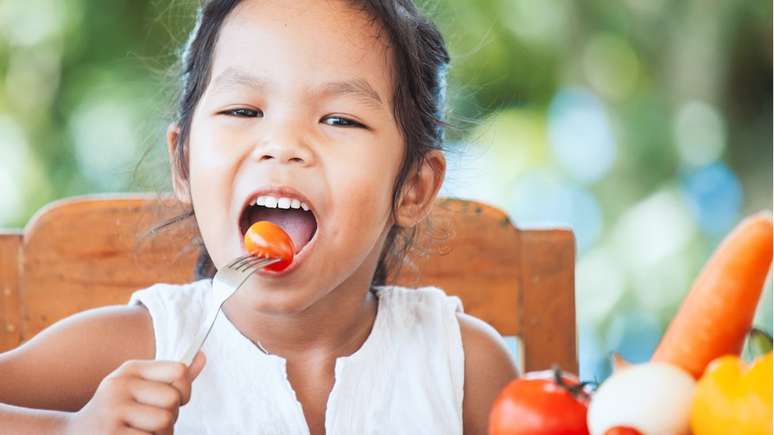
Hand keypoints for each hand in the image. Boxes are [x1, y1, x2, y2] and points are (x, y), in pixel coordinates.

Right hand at [63, 351, 205, 434]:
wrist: (73, 434)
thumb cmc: (117, 411)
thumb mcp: (139, 386)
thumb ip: (171, 376)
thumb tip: (203, 356)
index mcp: (131, 369)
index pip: (179, 370)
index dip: (185, 390)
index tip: (175, 400)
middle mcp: (120, 385)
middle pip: (173, 400)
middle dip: (171, 416)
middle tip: (152, 421)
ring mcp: (112, 411)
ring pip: (165, 422)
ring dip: (161, 433)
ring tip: (142, 431)